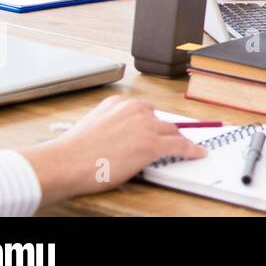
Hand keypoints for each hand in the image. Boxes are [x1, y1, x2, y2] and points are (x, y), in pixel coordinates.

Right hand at [21, 96, 205, 207]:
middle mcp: (135, 109)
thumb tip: (122, 137)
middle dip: (163, 131)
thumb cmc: (73, 151)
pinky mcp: (152, 145)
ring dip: (176, 140)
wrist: (67, 163)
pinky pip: (179, 146)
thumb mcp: (93, 125)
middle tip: (167, 141)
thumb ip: (111, 124)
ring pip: (171, 132)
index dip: (151, 123)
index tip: (155, 128)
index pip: (144, 110)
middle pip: (160, 120)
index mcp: (119, 103)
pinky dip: (191, 150)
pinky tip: (198, 153)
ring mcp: (145, 126)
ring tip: (185, 147)